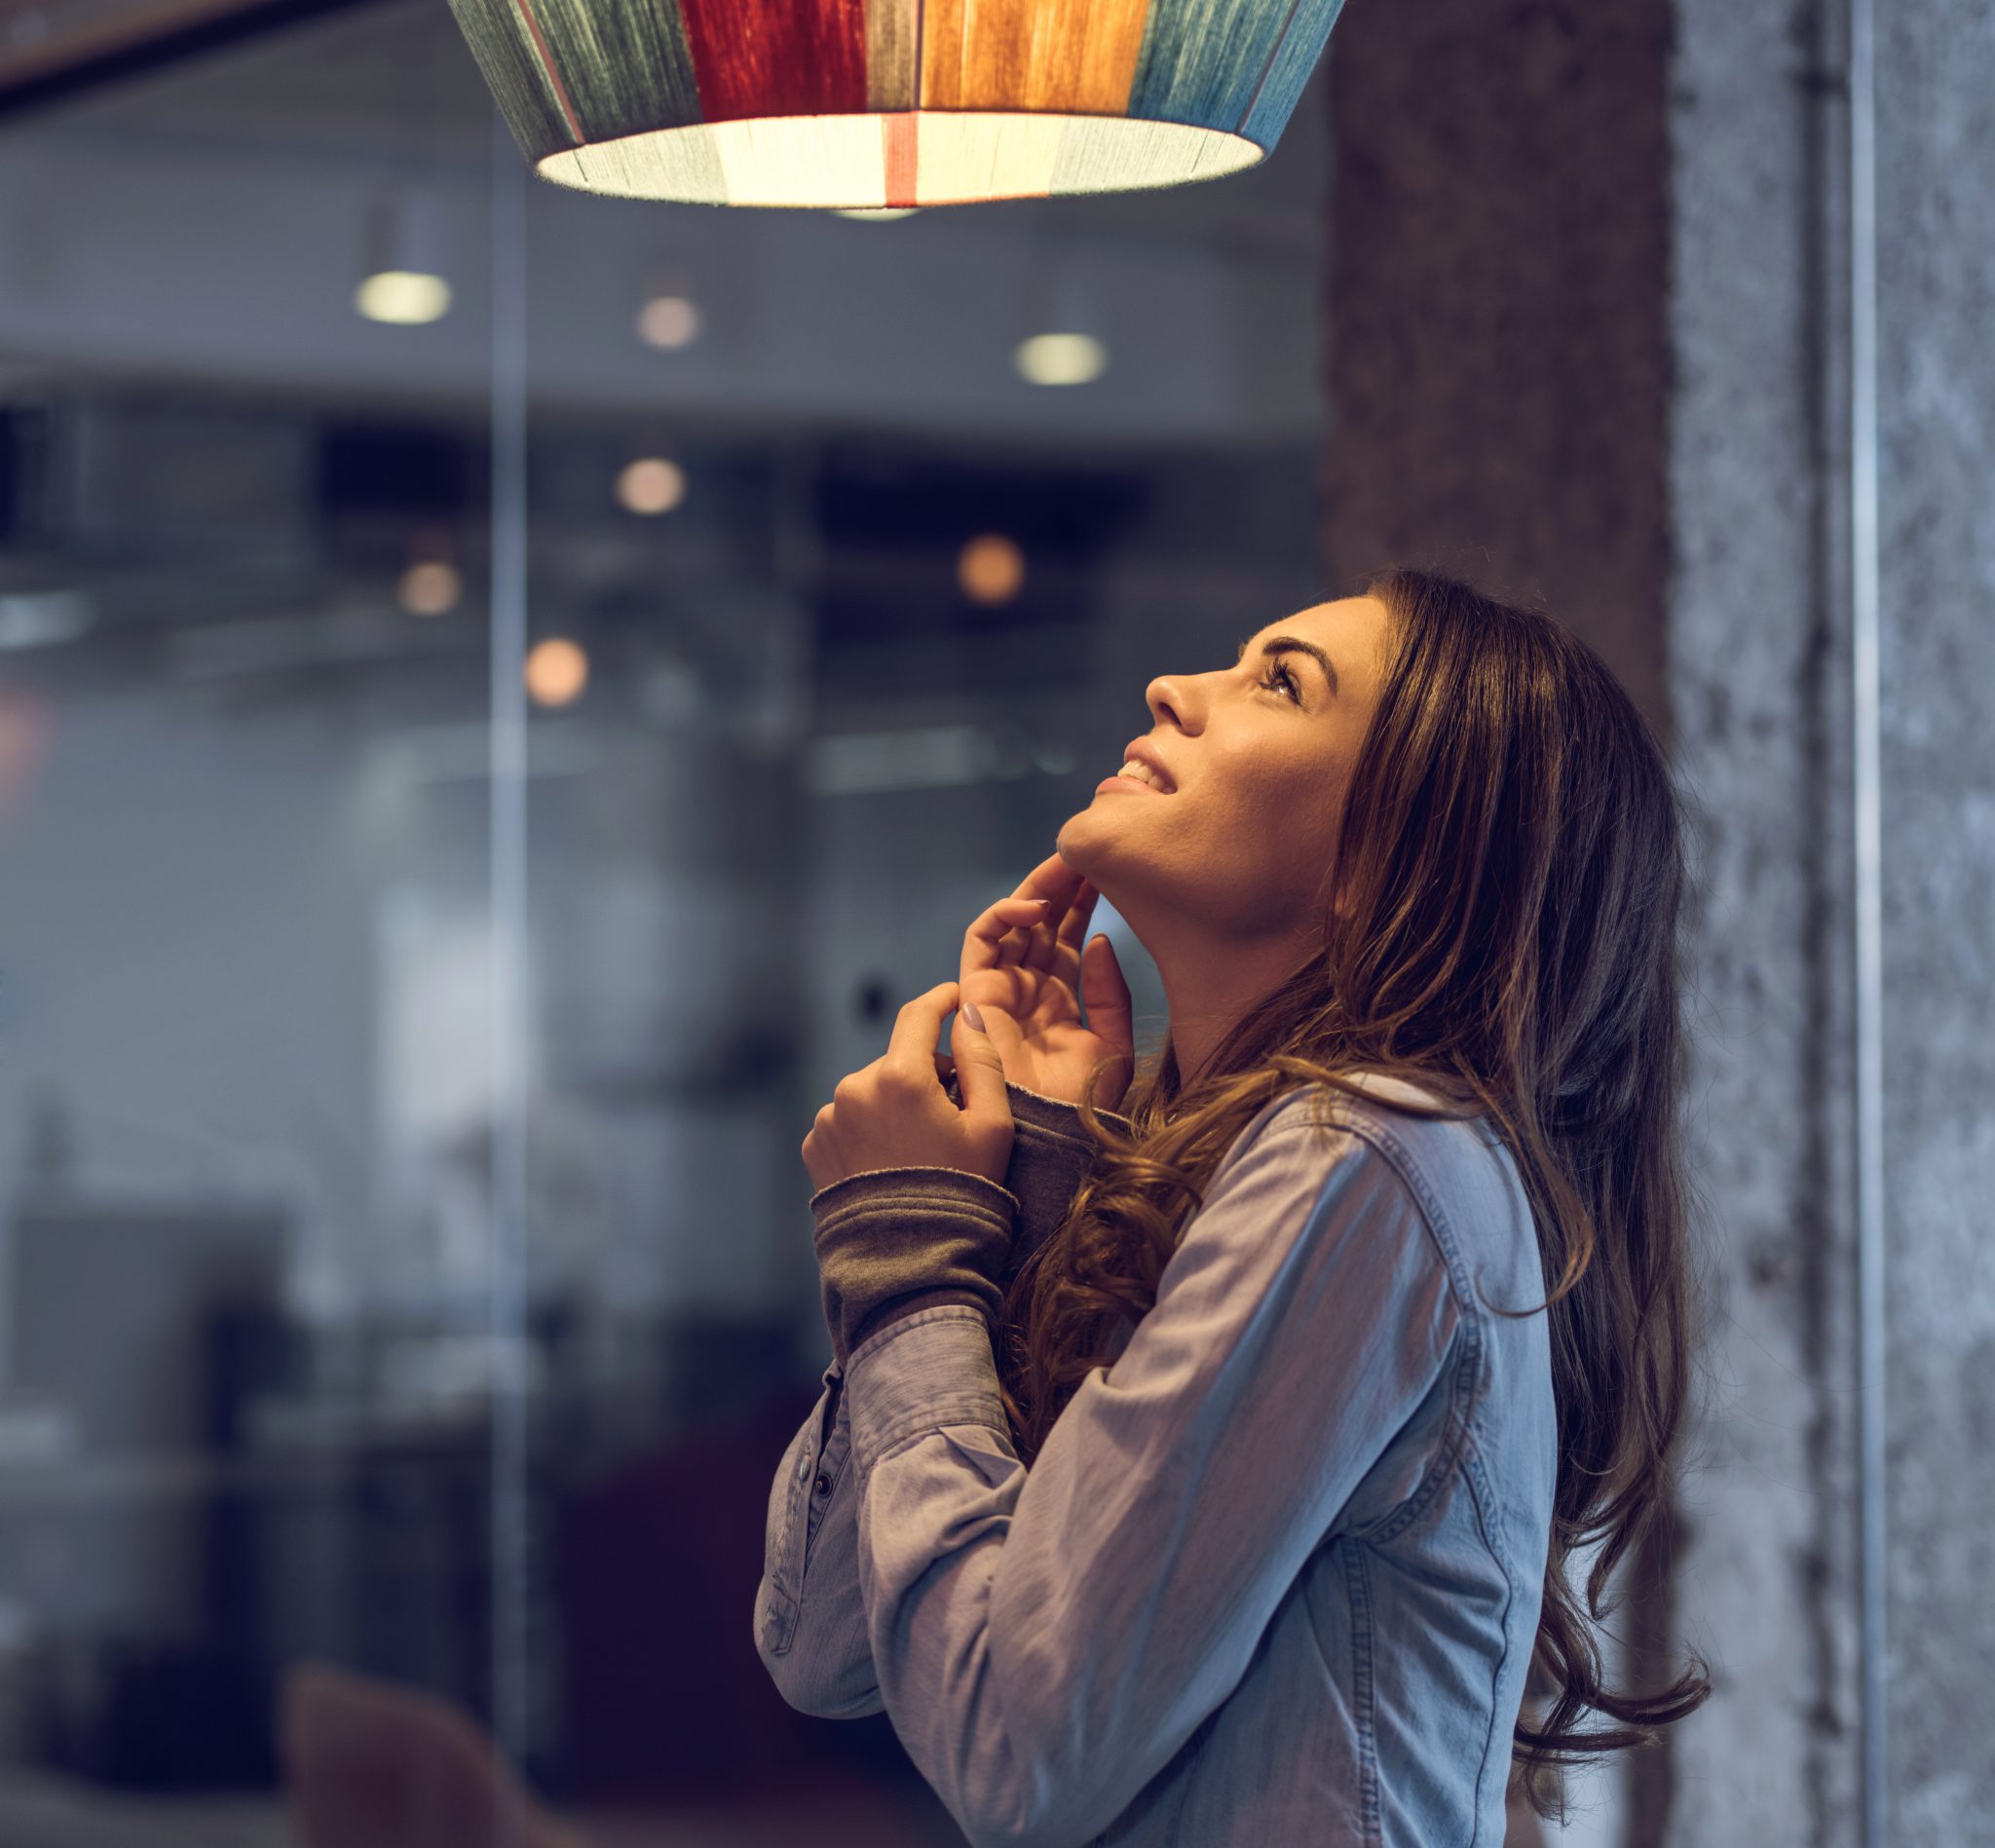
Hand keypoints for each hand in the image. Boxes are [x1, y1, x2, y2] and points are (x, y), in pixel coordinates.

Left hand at [802, 981, 1014, 1192]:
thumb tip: (968, 1012)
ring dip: (895, 1104)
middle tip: (953, 1116)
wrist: (912, 1264)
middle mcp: (854, 1089)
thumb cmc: (964, 1192)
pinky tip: (890, 1162)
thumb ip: (982, 1060)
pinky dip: (869, 1129)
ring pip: (872, 1091)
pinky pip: (849, 1120)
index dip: (940, 1000)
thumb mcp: (993, 1126)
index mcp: (899, 1077)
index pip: (919, 1016)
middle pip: (898, 1061)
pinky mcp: (815, 1146)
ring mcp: (829, 1119)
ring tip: (918, 1150)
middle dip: (925, 1075)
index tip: (955, 996)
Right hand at [933, 851, 1136, 1112]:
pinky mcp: (975, 992)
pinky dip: (1005, 913)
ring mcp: (1000, 988)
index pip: (1068, 934)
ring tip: (1069, 862)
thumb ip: (1110, 994)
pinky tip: (1038, 905)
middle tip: (1091, 849)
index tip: (1113, 869)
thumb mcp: (1113, 1045)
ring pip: (1012, 921)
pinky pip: (981, 939)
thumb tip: (1101, 941)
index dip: (1085, 900)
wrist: (1049, 1138)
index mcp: (1060, 999)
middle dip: (1063, 883)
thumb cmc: (1083, 1105)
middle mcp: (1027, 988)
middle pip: (1041, 920)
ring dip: (1037, 887)